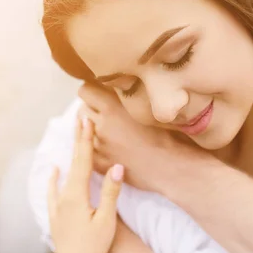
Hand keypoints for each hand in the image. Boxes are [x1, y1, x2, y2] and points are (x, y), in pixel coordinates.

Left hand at [47, 117, 123, 252]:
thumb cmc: (95, 247)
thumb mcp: (107, 219)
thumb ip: (110, 191)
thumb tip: (117, 166)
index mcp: (76, 195)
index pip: (82, 160)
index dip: (85, 139)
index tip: (86, 120)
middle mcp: (63, 197)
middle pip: (72, 162)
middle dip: (77, 140)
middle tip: (79, 119)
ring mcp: (57, 207)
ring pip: (63, 174)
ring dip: (69, 156)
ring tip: (71, 139)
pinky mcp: (56, 217)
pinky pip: (52, 192)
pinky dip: (53, 179)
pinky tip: (53, 171)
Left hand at [78, 83, 192, 190]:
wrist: (170, 166)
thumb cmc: (166, 135)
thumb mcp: (146, 107)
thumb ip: (127, 97)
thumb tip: (116, 86)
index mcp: (113, 108)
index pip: (85, 91)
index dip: (92, 93)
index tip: (100, 96)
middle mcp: (102, 125)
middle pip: (82, 110)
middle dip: (91, 111)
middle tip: (105, 115)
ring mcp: (99, 146)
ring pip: (82, 131)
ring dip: (91, 129)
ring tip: (108, 132)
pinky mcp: (100, 163)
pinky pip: (86, 151)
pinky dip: (94, 148)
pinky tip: (108, 148)